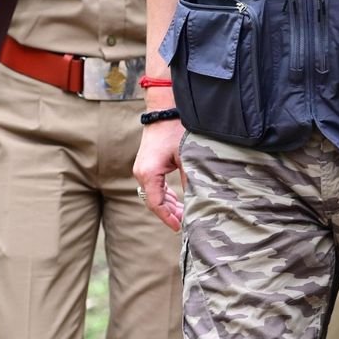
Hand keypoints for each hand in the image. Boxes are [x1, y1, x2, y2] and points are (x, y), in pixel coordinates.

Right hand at [134, 118, 185, 232]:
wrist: (164, 110)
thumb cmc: (176, 130)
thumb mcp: (187, 157)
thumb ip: (190, 180)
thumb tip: (197, 201)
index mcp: (149, 173)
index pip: (156, 204)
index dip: (168, 218)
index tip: (180, 228)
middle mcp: (141, 173)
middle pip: (154, 202)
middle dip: (170, 213)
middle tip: (186, 222)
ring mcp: (142, 169)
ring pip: (153, 195)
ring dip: (168, 205)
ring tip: (184, 213)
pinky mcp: (146, 165)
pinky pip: (153, 186)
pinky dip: (164, 195)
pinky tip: (177, 201)